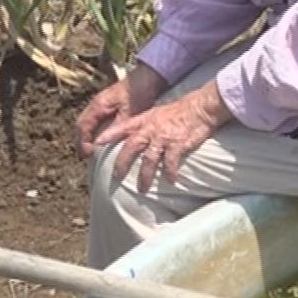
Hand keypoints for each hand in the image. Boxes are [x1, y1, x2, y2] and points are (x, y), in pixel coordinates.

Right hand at [76, 64, 167, 158]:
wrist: (148, 77)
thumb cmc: (139, 93)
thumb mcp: (129, 112)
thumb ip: (115, 126)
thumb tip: (102, 141)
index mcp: (98, 105)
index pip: (83, 125)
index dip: (83, 141)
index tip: (88, 154)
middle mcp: (96, 104)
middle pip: (82, 124)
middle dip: (82, 140)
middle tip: (86, 155)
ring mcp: (101, 104)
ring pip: (87, 122)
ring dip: (87, 136)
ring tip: (91, 150)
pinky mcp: (108, 105)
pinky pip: (95, 120)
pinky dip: (94, 131)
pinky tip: (101, 140)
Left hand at [96, 82, 233, 192]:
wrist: (201, 107)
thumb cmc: (181, 110)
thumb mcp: (158, 112)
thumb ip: (145, 124)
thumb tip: (135, 135)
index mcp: (145, 120)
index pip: (122, 128)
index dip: (108, 135)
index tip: (96, 144)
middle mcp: (151, 129)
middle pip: (131, 148)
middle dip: (122, 164)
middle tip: (116, 177)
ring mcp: (164, 138)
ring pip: (148, 160)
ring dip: (144, 177)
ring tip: (142, 190)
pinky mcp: (178, 145)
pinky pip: (170, 163)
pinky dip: (169, 173)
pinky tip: (171, 181)